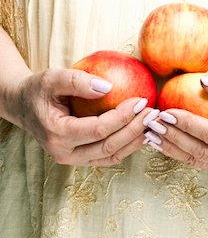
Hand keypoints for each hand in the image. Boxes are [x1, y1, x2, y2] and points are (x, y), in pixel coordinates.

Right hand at [11, 68, 155, 165]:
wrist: (24, 106)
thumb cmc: (38, 90)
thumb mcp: (52, 78)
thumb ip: (77, 81)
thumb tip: (108, 86)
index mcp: (57, 134)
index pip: (98, 130)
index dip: (122, 117)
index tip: (141, 101)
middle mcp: (65, 153)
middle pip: (109, 147)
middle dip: (134, 130)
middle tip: (152, 113)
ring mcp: (73, 159)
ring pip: (111, 157)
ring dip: (134, 142)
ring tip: (152, 124)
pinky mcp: (81, 158)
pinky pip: (108, 156)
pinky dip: (126, 146)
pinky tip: (140, 132)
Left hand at [144, 72, 207, 171]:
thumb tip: (203, 82)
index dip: (187, 124)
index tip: (167, 112)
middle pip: (199, 150)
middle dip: (172, 137)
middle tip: (152, 122)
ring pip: (194, 159)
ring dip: (169, 147)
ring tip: (149, 133)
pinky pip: (195, 160)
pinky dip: (175, 151)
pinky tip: (159, 141)